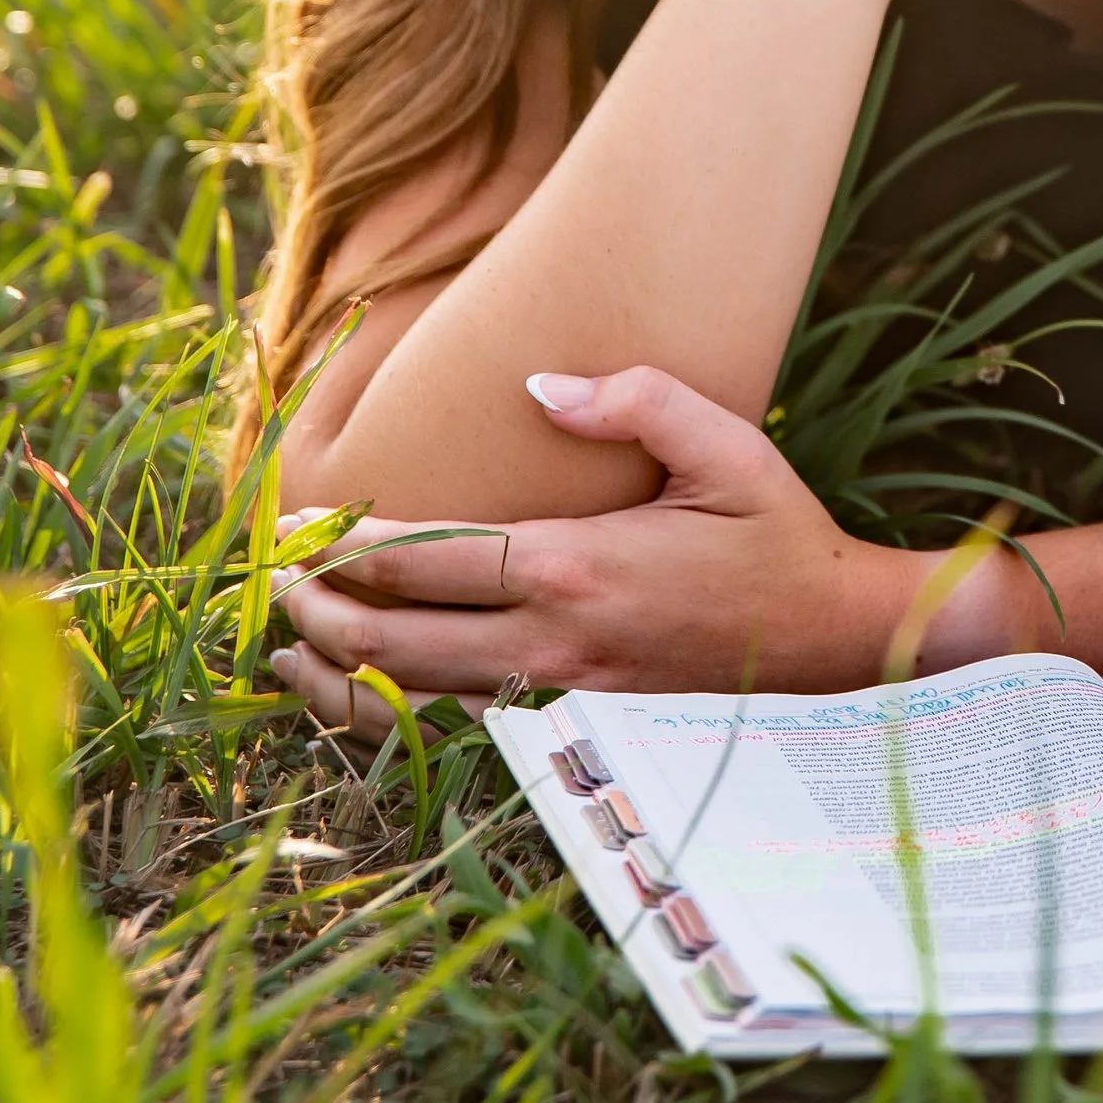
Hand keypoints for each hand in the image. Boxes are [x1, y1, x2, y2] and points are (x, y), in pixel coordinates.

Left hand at [269, 365, 930, 737]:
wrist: (832, 637)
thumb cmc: (778, 533)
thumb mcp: (727, 445)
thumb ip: (634, 400)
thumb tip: (540, 383)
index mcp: (578, 567)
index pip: (428, 558)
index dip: (348, 542)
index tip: (295, 522)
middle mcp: (554, 638)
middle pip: (395, 642)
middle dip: (318, 611)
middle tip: (270, 579)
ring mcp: (558, 684)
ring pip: (416, 700)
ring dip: (339, 676)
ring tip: (283, 649)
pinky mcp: (569, 707)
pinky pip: (458, 719)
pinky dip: (394, 712)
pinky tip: (359, 694)